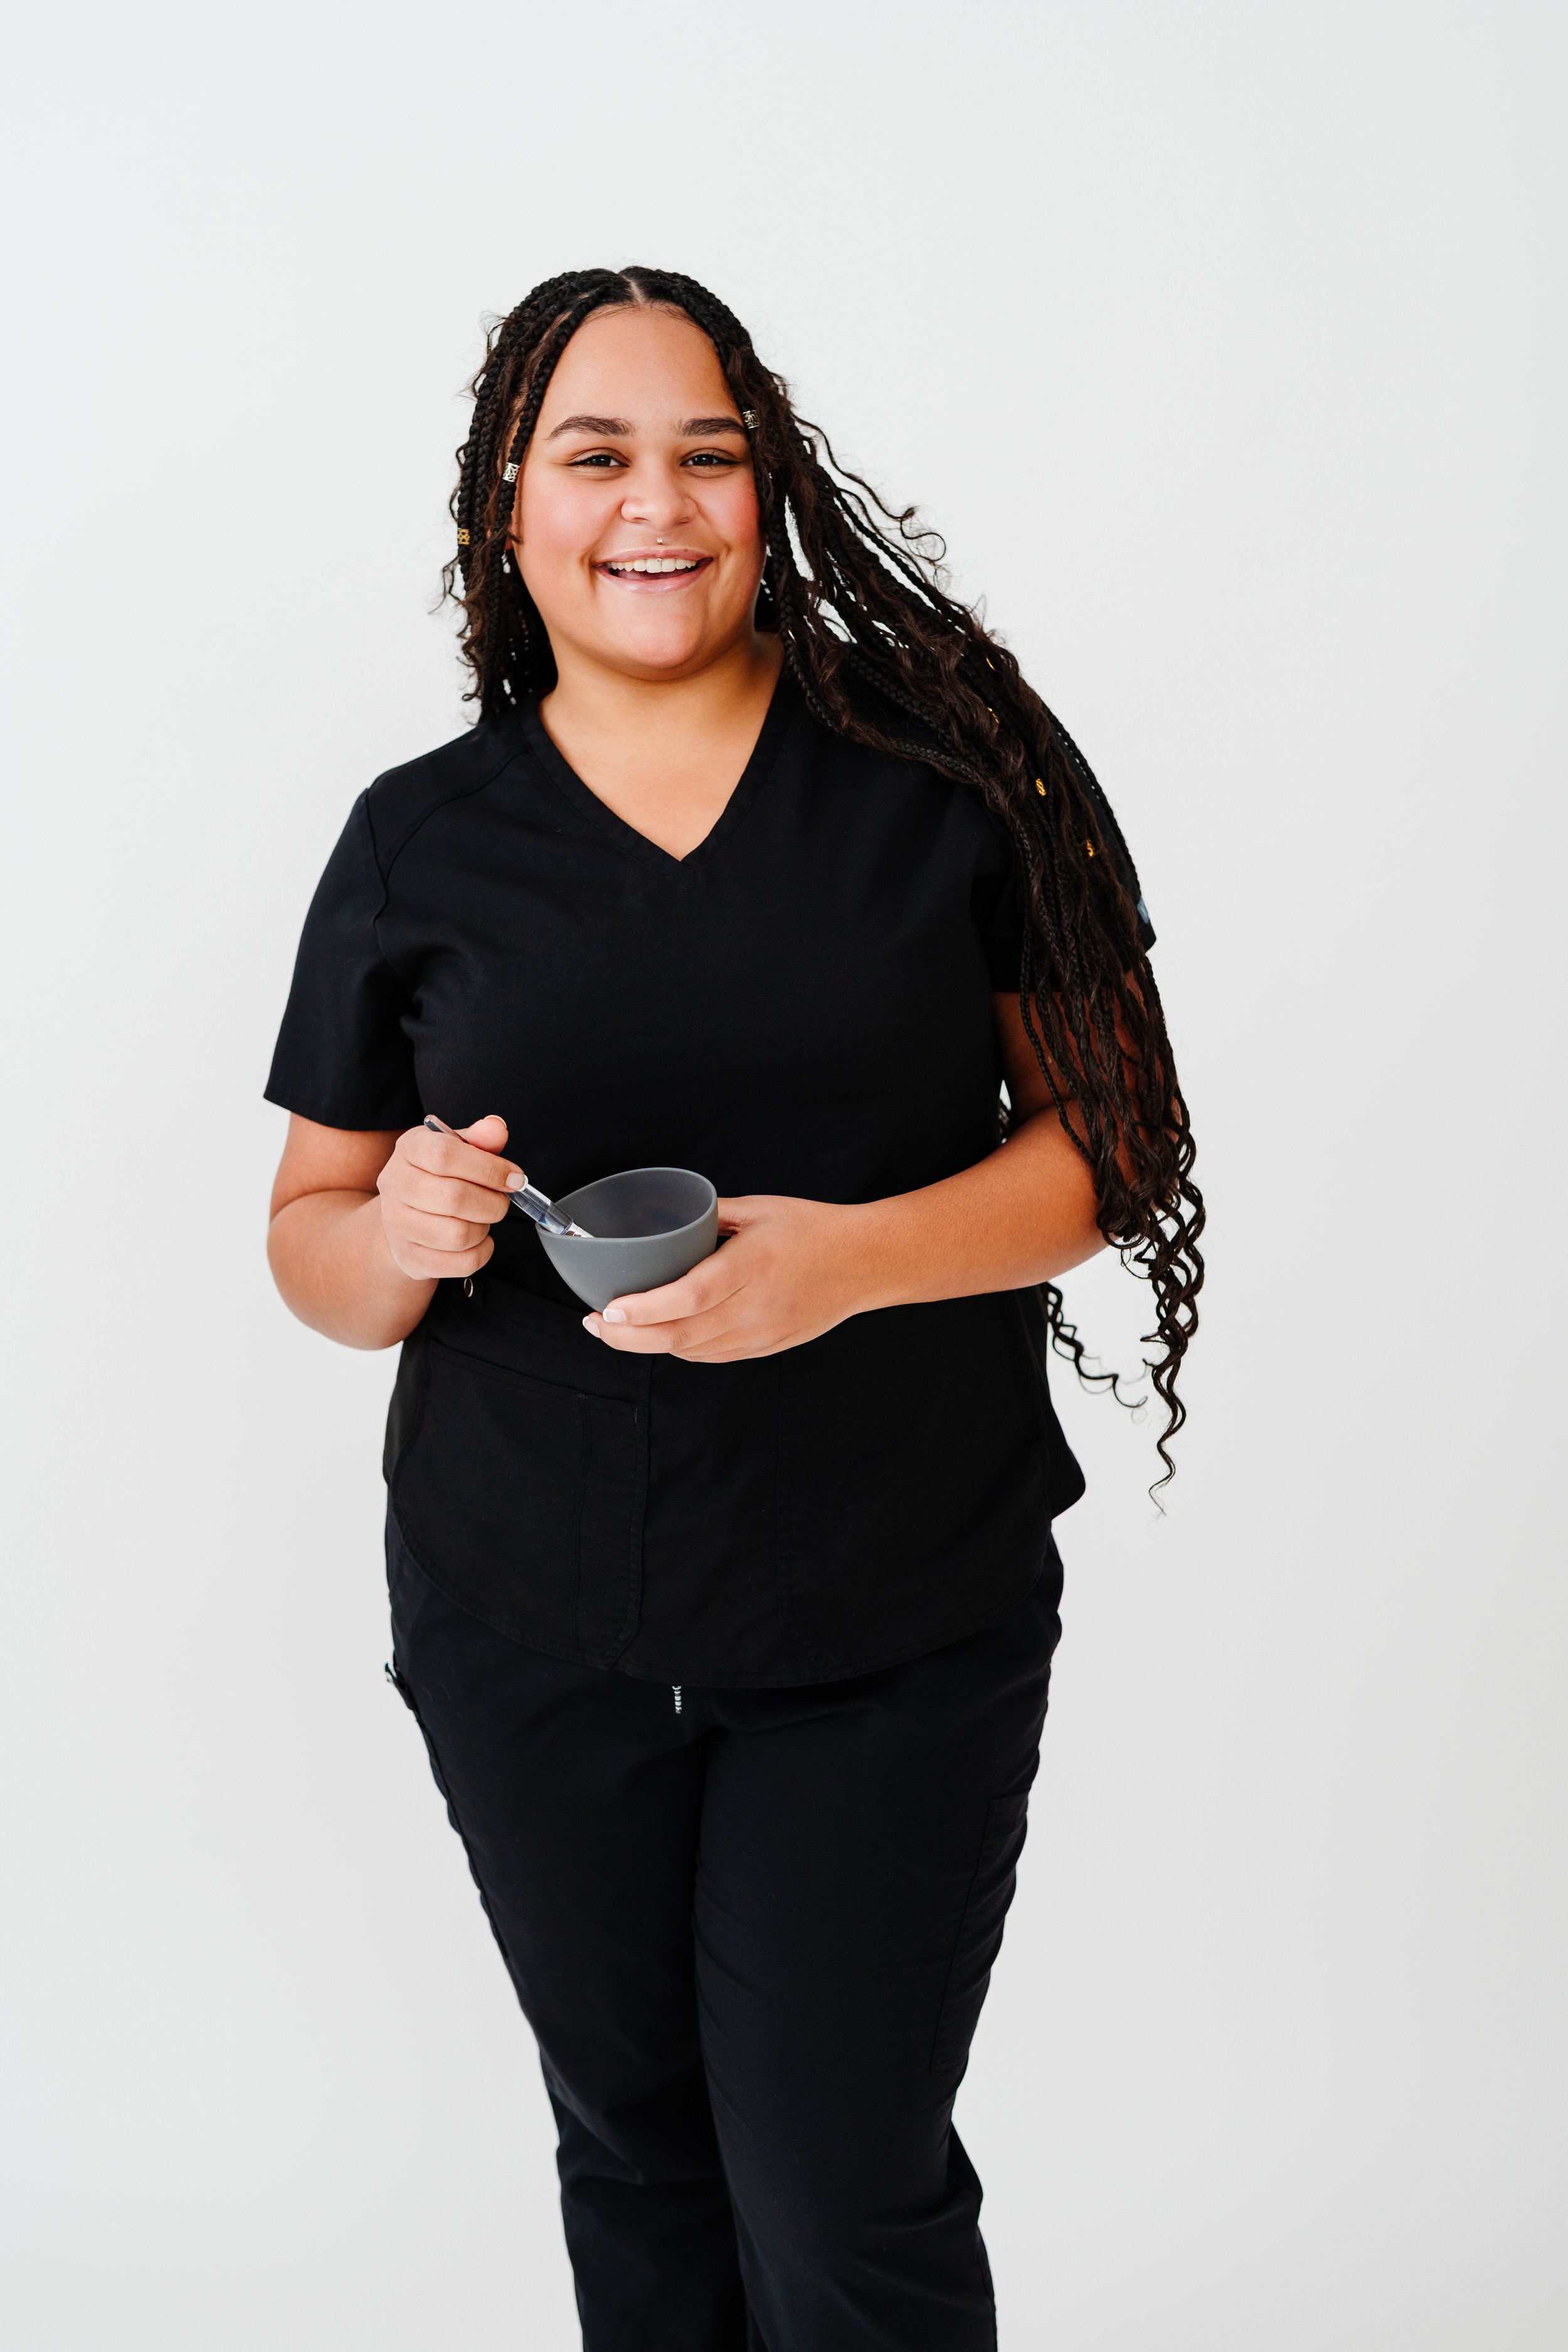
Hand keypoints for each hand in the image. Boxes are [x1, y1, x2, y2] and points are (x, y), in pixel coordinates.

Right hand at [376, 1114, 521, 1281]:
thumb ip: (481, 1138)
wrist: (406, 1216)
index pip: (446, 1155)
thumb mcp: (459, 1149)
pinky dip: (482, 1252)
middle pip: (455, 1198)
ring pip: (458, 1235)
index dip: (489, 1168)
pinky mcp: (410, 1257)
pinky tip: (478, 1240)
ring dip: (484, 1228)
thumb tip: (496, 1129)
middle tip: (501, 1201)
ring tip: (482, 1219)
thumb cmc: (439, 1177)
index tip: (514, 1178)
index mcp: (409, 1149)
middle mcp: (395, 1184)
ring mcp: (397, 1224)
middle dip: (493, 1203)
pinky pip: (461, 1263)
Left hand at [582, 1195, 875, 1362]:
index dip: (642, 1310)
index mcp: (752, 1265)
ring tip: (616, 1332)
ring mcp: (763, 1332)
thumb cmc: (815, 1230)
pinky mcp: (768, 1346)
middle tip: (594, 1325)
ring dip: (649, 1346)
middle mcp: (756, 1306)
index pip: (687, 1297)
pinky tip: (661, 1336)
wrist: (866, 1263)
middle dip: (627, 1337)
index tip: (608, 1308)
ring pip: (693, 1352)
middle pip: (680, 1335)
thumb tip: (668, 1221)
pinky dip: (681, 1349)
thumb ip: (710, 1217)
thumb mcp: (761, 1209)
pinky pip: (713, 1357)